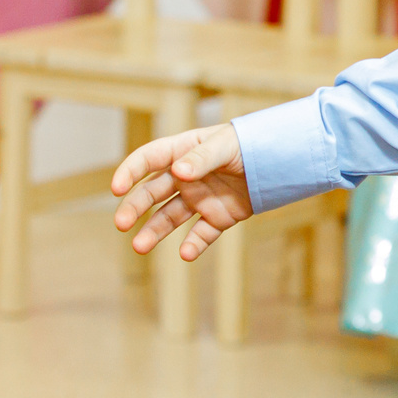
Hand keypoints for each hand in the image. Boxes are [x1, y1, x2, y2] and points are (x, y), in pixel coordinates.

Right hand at [111, 123, 252, 260]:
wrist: (280, 161)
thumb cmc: (250, 143)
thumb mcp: (227, 145)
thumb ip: (203, 158)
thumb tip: (178, 171)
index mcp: (183, 151)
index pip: (148, 159)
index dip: (130, 172)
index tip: (116, 188)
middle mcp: (186, 177)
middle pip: (152, 192)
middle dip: (135, 207)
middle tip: (121, 224)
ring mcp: (200, 198)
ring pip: (170, 217)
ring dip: (154, 231)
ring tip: (139, 246)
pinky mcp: (218, 217)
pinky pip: (201, 233)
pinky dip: (194, 244)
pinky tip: (186, 254)